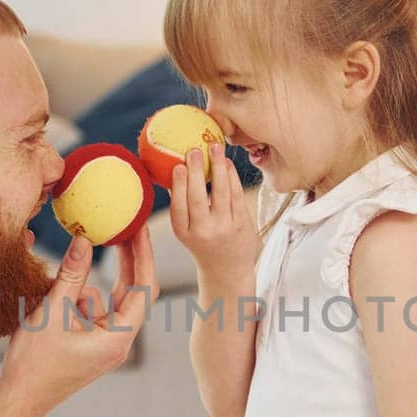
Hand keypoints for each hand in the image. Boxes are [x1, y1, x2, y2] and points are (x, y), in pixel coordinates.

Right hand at [0, 228, 158, 416]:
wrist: (19, 398)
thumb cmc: (35, 363)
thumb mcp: (53, 311)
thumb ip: (71, 274)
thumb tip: (84, 240)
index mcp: (119, 337)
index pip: (144, 289)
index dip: (143, 255)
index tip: (139, 229)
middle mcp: (119, 341)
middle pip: (132, 292)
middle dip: (126, 261)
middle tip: (122, 228)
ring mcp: (107, 343)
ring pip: (107, 301)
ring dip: (88, 285)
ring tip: (64, 282)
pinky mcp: (92, 343)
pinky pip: (93, 311)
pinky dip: (77, 300)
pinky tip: (54, 302)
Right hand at [169, 143, 255, 280]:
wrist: (227, 269)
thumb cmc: (203, 243)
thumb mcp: (186, 231)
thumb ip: (181, 207)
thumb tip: (174, 170)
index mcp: (184, 233)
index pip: (178, 208)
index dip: (178, 186)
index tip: (177, 166)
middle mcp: (204, 232)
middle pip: (198, 199)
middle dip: (196, 172)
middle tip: (194, 150)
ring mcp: (225, 228)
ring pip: (221, 193)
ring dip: (218, 167)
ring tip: (215, 147)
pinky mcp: (242, 224)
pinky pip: (237, 196)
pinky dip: (232, 177)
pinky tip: (227, 163)